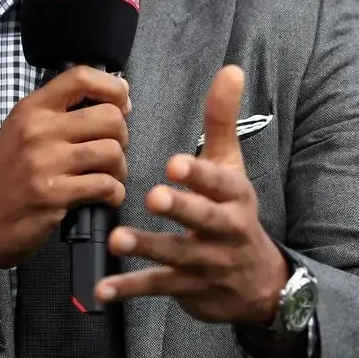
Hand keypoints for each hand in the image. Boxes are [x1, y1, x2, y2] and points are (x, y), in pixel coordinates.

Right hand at [0, 65, 130, 287]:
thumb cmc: (4, 178)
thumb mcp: (20, 131)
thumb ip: (59, 113)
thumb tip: (115, 97)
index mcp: (31, 110)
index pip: (81, 77)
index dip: (112, 87)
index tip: (122, 104)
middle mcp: (38, 131)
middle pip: (109, 117)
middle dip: (122, 137)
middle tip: (112, 152)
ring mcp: (45, 163)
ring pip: (112, 152)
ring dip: (120, 169)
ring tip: (109, 177)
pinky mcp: (54, 195)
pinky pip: (105, 186)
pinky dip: (114, 194)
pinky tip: (105, 198)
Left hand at [95, 65, 287, 326]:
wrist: (256, 283)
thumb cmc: (233, 212)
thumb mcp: (231, 167)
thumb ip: (222, 121)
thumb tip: (230, 68)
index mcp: (234, 197)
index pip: (221, 183)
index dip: (200, 173)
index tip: (175, 163)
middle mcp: (226, 230)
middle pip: (204, 219)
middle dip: (181, 209)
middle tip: (153, 196)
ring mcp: (209, 263)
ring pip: (179, 256)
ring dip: (148, 248)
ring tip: (117, 239)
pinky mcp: (190, 288)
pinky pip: (159, 287)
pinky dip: (129, 289)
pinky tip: (102, 289)